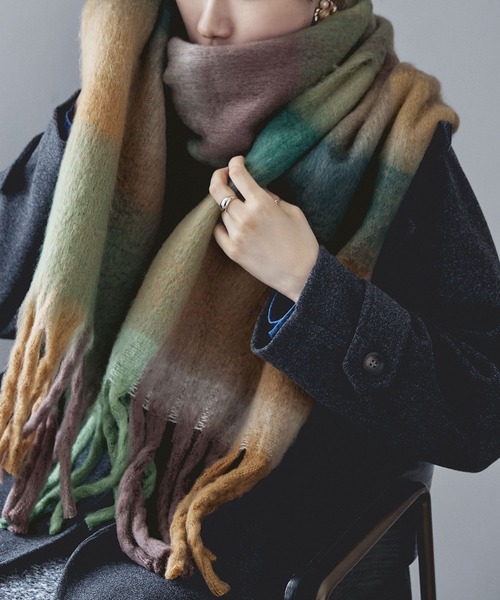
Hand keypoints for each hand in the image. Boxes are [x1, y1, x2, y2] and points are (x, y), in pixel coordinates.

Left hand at [211, 156, 318, 301]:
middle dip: (218, 177)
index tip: (237, 162)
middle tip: (223, 174)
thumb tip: (255, 189)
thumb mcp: (292, 210)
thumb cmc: (302, 241)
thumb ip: (270, 197)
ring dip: (226, 204)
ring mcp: (236, 235)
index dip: (234, 163)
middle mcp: (245, 217)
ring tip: (237, 204)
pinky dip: (221, 223)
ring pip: (220, 211)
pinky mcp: (232, 251)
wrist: (302, 274)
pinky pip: (218, 230)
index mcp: (262, 204)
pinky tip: (230, 221)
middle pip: (219, 190)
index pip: (237, 175)